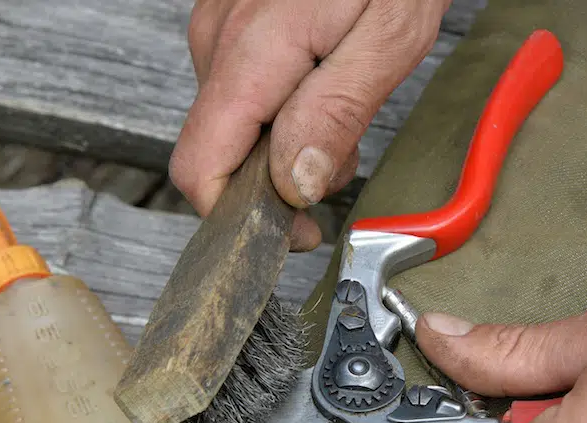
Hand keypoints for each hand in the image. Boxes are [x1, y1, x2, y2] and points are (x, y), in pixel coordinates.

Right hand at [170, 0, 451, 250]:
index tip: (293, 231)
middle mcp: (218, 43)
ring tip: (343, 113)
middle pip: (219, 154)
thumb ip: (335, 112)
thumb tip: (296, 183)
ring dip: (285, 146)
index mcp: (250, 54)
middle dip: (277, 181)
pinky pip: (242, 94)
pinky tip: (321, 87)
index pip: (200, 169)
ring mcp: (218, 31)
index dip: (240, 219)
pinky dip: (282, 112)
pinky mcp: (231, 27)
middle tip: (342, 159)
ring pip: (234, 128)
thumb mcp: (386, 36)